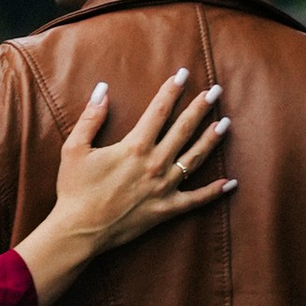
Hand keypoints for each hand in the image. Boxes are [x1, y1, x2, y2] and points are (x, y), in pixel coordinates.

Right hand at [17, 71, 232, 305]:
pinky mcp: (167, 209)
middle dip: (201, 108)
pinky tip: (230, 183)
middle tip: (215, 91)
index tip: (183, 74)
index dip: (172, 90)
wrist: (80, 230)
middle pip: (184, 129)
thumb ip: (91, 117)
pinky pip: (196, 199)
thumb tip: (103, 88)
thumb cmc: (74, 189)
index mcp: (134, 147)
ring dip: (211, 139)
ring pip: (195, 158)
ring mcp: (164, 187)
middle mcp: (155, 164)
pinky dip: (214, 192)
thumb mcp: (75, 148)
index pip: (159, 111)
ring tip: (225, 122)